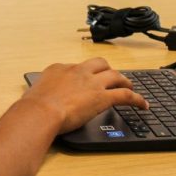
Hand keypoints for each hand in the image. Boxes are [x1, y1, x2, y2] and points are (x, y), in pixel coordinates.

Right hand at [22, 58, 146, 133]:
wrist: (40, 111)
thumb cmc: (32, 107)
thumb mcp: (32, 94)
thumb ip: (40, 93)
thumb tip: (38, 101)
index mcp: (59, 69)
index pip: (75, 68)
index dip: (82, 75)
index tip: (84, 82)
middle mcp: (78, 71)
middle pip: (99, 64)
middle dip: (106, 70)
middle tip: (111, 78)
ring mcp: (91, 83)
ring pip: (115, 75)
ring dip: (124, 81)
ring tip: (129, 87)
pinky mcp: (102, 97)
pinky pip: (125, 95)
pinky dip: (136, 99)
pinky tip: (142, 105)